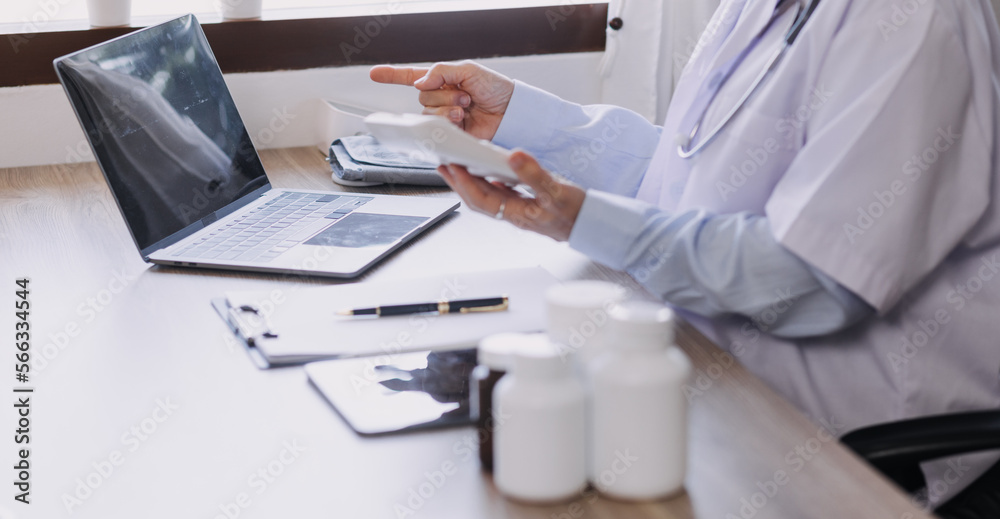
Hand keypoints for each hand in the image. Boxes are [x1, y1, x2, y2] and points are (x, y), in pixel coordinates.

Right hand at [370, 60, 514, 140]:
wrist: (513, 111)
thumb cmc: (496, 89)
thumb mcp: (468, 70)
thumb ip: (440, 73)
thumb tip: (418, 83)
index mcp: (443, 82)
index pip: (412, 77)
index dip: (392, 76)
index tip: (374, 74)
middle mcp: (441, 100)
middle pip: (422, 98)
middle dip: (443, 95)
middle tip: (465, 96)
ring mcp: (446, 118)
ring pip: (428, 115)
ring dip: (447, 109)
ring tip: (467, 109)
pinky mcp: (452, 135)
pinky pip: (437, 130)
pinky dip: (447, 123)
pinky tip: (461, 120)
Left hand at [438, 151, 585, 241]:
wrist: (591, 226)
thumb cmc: (576, 213)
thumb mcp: (557, 191)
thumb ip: (534, 174)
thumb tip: (514, 156)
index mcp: (518, 213)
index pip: (482, 199)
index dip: (464, 183)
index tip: (452, 166)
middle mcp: (514, 214)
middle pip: (478, 199)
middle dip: (459, 183)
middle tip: (443, 164)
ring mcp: (518, 211)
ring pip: (486, 197)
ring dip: (470, 182)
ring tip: (457, 166)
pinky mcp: (524, 205)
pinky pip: (499, 194)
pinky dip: (488, 182)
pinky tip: (487, 172)